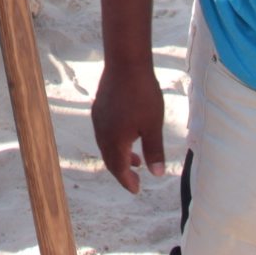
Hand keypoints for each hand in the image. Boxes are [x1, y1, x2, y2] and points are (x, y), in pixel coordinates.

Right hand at [91, 59, 166, 193]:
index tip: (137, 190)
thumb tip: (157, 174)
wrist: (126, 64)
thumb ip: (154, 151)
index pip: (119, 169)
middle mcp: (102, 132)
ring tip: (136, 158)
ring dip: (119, 156)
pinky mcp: (99, 108)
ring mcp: (98, 119)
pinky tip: (126, 135)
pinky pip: (104, 132)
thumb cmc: (142, 95)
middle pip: (110, 159)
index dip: (127, 182)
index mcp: (114, 140)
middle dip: (122, 171)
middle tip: (136, 179)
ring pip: (106, 146)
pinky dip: (114, 142)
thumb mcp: (153, 126)